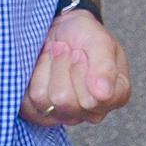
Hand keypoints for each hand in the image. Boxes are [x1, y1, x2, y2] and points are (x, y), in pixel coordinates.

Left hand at [21, 9, 131, 127]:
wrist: (61, 30)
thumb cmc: (84, 35)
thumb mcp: (99, 40)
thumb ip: (105, 67)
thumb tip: (104, 95)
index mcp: (116, 95)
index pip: (94, 99)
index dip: (82, 72)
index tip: (81, 52)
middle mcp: (94, 111)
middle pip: (66, 101)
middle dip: (62, 68)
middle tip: (68, 51)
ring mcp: (67, 115)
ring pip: (46, 101)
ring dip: (47, 70)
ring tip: (54, 55)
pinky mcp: (42, 115)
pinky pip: (29, 104)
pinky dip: (33, 79)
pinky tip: (44, 69)